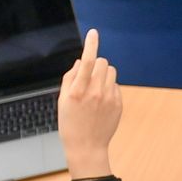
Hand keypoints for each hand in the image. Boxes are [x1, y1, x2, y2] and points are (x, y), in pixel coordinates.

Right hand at [57, 29, 121, 178]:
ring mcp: (109, 98)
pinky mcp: (118, 104)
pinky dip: (108, 87)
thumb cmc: (70, 124)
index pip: (87, 61)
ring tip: (95, 88)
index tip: (93, 33)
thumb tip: (80, 62)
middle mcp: (95, 93)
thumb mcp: (62, 101)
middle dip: (95, 64)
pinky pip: (115, 85)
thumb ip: (70, 78)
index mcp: (78, 91)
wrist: (86, 147)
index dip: (90, 44)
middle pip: (102, 62)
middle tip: (89, 76)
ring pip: (111, 71)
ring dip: (103, 74)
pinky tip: (101, 101)